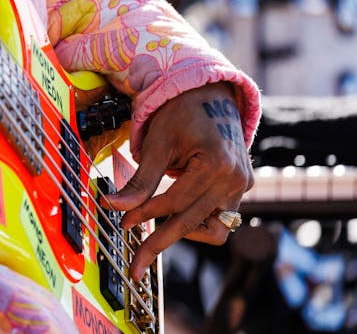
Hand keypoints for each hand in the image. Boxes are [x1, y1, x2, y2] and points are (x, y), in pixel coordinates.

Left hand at [101, 82, 253, 279]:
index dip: (146, 214)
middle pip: (193, 223)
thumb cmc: (181, 112)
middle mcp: (235, 179)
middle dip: (160, 243)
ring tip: (156, 233)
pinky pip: (222, 218)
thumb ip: (139, 180)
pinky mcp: (242, 188)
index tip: (123, 224)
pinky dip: (198, 220)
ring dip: (185, 232)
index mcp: (217, 164)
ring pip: (215, 229)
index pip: (175, 202)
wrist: (210, 93)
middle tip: (136, 263)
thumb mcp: (157, 143)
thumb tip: (113, 206)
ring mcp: (243, 185)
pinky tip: (175, 216)